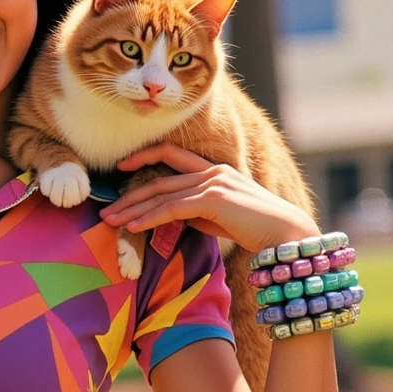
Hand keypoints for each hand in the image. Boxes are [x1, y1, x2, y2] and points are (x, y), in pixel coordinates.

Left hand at [99, 142, 318, 253]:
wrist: (287, 236)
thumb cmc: (255, 229)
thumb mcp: (218, 217)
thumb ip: (194, 211)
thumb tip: (168, 216)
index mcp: (214, 170)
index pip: (172, 155)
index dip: (145, 157)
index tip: (122, 167)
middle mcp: (211, 171)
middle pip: (159, 180)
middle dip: (129, 196)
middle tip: (105, 211)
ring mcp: (213, 183)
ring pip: (161, 194)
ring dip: (132, 209)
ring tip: (110, 222)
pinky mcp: (214, 199)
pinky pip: (172, 208)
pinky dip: (149, 218)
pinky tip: (132, 228)